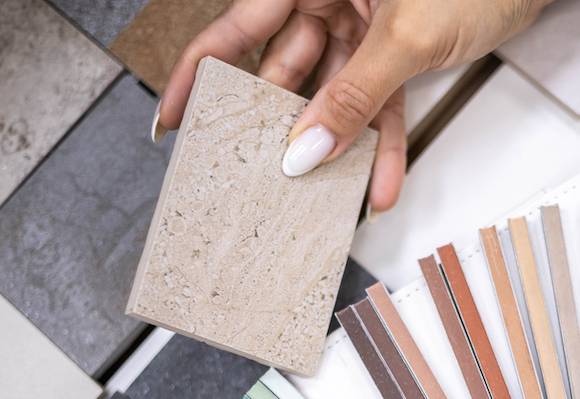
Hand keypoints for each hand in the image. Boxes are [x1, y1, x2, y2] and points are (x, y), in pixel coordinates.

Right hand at [156, 0, 551, 213]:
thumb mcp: (405, 38)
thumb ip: (353, 97)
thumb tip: (307, 147)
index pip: (238, 26)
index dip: (200, 72)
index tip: (174, 115)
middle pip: (285, 68)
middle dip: (277, 126)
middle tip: (255, 170)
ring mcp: (365, 26)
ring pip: (334, 96)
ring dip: (334, 147)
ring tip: (316, 192)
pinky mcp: (398, 53)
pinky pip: (380, 107)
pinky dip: (381, 146)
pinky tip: (377, 184)